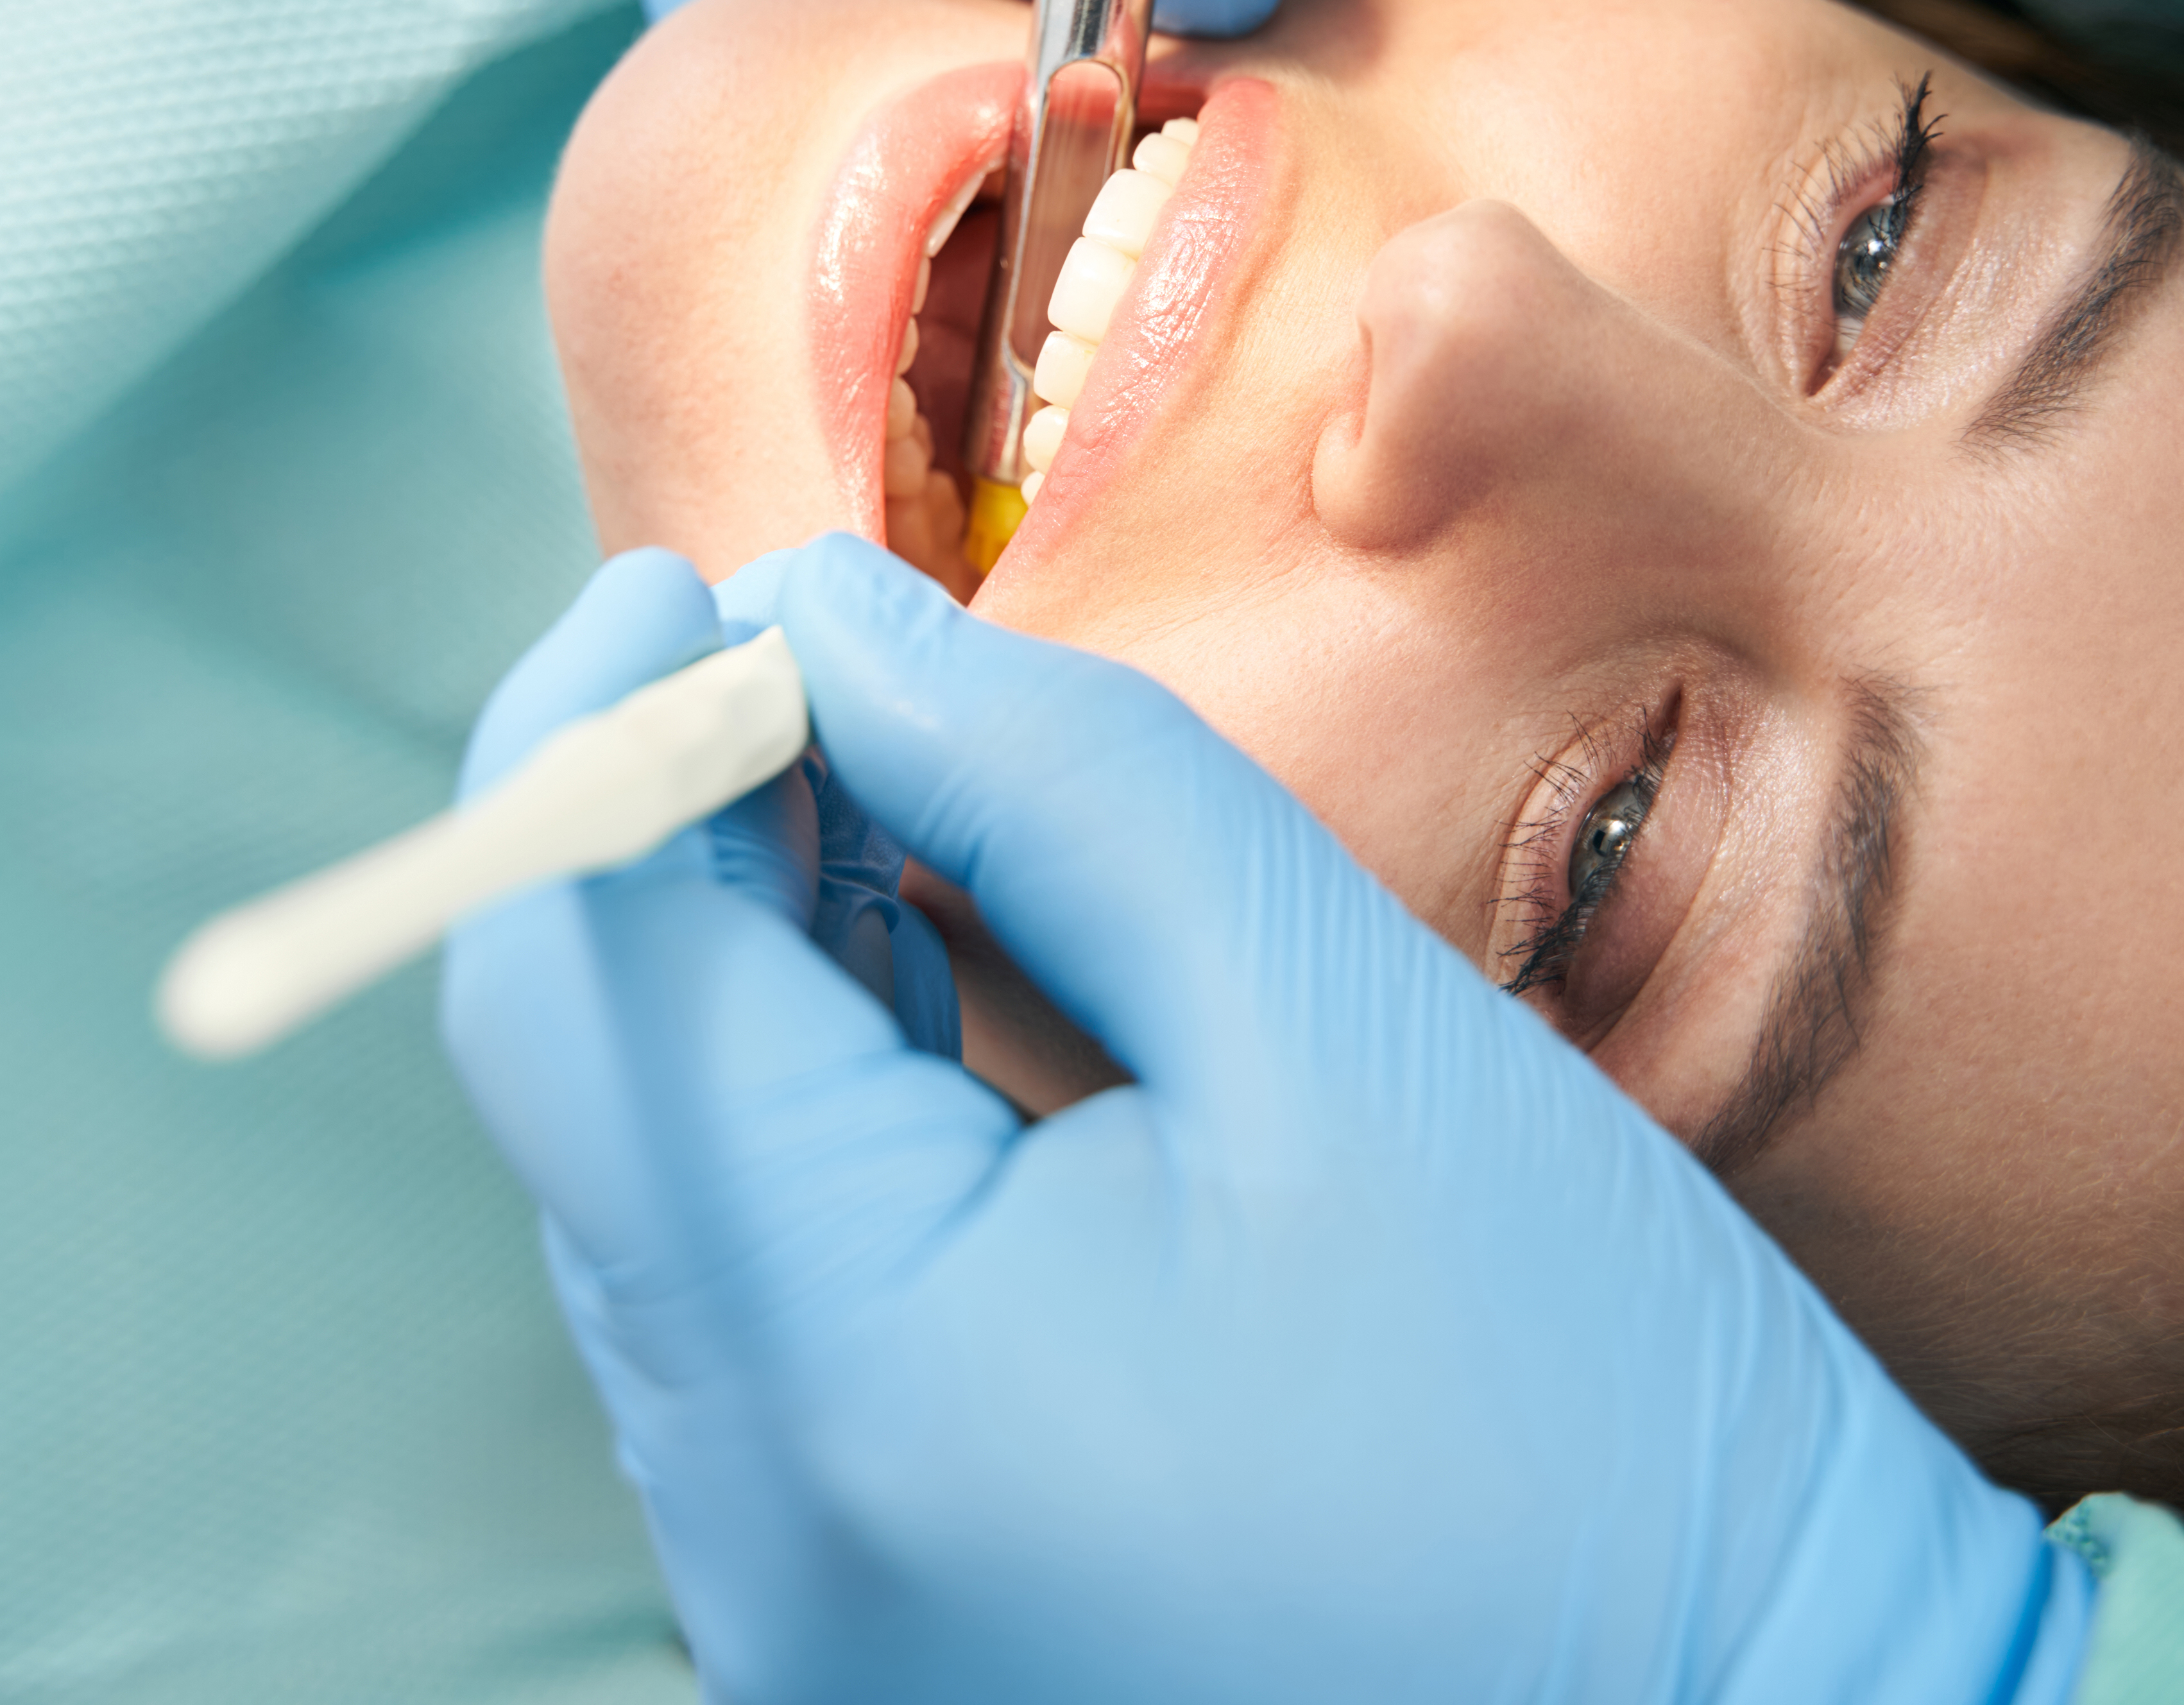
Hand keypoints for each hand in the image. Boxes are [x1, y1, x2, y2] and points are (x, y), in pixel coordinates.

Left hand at [445, 536, 2094, 1704]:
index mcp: (852, 1381)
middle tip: (816, 668)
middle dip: (676, 851)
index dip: (599, 742)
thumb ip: (1054, 787)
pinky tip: (928, 1008)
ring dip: (747, 990)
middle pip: (595, 1102)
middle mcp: (762, 1541)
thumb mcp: (1342, 1029)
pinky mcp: (879, 1642)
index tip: (692, 584)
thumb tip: (826, 623)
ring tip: (891, 811)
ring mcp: (803, 1619)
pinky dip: (814, 1145)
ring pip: (665, 1213)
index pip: (577, 987)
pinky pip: (761, 1342)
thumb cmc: (1606, 1430)